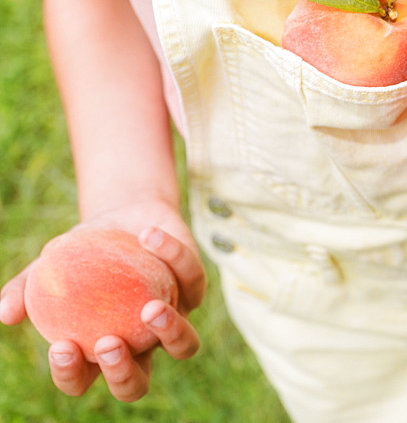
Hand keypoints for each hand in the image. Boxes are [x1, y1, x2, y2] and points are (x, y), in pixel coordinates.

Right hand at [0, 204, 204, 401]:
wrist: (127, 216)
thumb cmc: (85, 248)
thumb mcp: (51, 262)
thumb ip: (26, 288)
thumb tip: (5, 314)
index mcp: (99, 347)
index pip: (83, 379)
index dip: (72, 375)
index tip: (61, 346)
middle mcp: (140, 343)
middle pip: (137, 383)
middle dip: (123, 373)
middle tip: (110, 342)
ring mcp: (172, 319)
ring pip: (185, 347)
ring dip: (171, 333)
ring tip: (150, 309)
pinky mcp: (195, 289)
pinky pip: (191, 278)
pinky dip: (172, 255)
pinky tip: (147, 235)